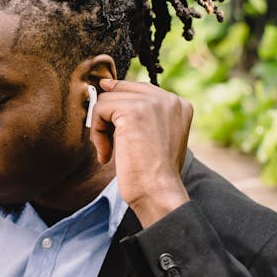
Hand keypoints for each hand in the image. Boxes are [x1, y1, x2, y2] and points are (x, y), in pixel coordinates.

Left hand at [90, 78, 192, 227]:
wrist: (158, 192)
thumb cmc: (154, 174)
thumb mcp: (155, 136)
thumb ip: (141, 113)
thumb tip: (106, 85)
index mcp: (180, 104)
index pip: (140, 90)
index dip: (120, 106)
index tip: (112, 125)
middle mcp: (170, 99)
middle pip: (123, 90)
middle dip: (109, 115)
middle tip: (111, 143)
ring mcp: (153, 102)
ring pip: (108, 99)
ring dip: (101, 128)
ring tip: (109, 150)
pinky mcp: (133, 110)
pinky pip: (100, 109)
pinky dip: (97, 133)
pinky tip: (106, 153)